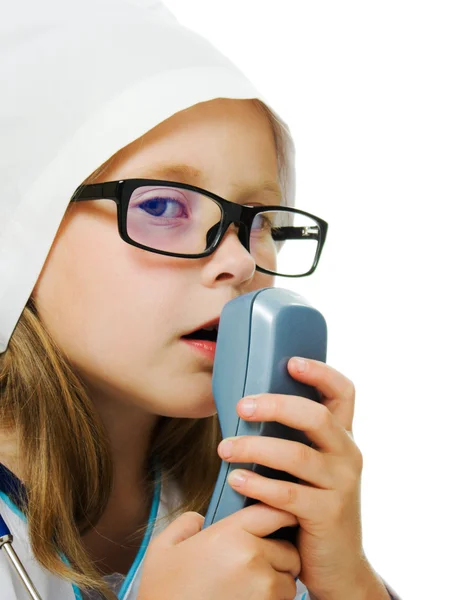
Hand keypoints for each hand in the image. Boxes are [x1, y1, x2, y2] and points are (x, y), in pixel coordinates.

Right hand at [137, 503, 300, 599]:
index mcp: (229, 533)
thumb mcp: (163, 548)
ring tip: (250, 588)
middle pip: (288, 549)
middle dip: (279, 556)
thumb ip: (186, 523)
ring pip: (289, 580)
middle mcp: (251, 556)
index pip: (273, 512)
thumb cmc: (164, 594)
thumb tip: (201, 520)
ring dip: (278, 582)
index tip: (280, 520)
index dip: (280, 514)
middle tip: (258, 564)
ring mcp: (263, 588)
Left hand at [217, 357, 377, 599]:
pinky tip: (235, 479)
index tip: (291, 361)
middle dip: (276, 406)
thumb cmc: (313, 505)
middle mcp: (348, 455)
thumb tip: (245, 407)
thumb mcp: (312, 467)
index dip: (320, 372)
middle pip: (316, 416)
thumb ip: (292, 438)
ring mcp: (342, 485)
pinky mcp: (328, 514)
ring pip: (297, 455)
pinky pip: (288, 494)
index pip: (344, 392)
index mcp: (342, 437)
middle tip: (241, 406)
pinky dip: (258, 484)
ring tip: (225, 448)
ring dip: (255, 448)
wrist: (338, 565)